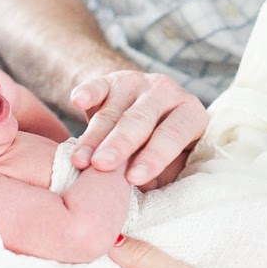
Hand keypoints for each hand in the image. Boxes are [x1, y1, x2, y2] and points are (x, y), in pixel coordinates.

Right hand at [69, 70, 206, 188]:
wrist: (145, 112)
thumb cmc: (162, 147)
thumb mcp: (174, 160)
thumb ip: (163, 173)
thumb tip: (144, 188)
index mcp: (189, 113)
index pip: (171, 135)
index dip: (153, 157)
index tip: (133, 178)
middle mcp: (165, 92)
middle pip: (139, 120)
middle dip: (119, 144)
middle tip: (102, 165)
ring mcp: (136, 82)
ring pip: (112, 111)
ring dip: (93, 137)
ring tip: (80, 161)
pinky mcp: (109, 80)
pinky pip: (96, 85)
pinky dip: (87, 92)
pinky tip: (77, 100)